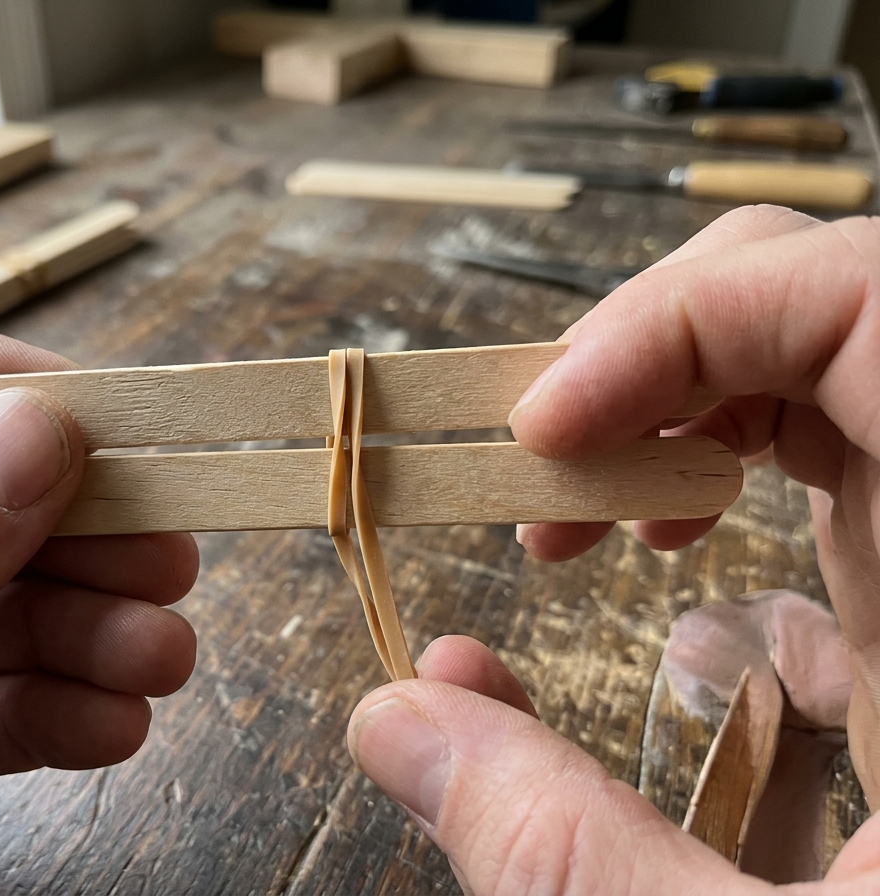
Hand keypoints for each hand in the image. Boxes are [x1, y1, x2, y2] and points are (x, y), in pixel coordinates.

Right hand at [350, 208, 879, 892]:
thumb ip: (559, 850)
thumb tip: (391, 722)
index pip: (863, 297)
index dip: (679, 323)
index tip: (539, 432)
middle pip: (831, 299)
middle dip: (652, 355)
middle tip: (539, 473)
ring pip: (824, 363)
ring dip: (674, 409)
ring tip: (582, 524)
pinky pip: (837, 461)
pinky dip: (720, 474)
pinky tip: (665, 574)